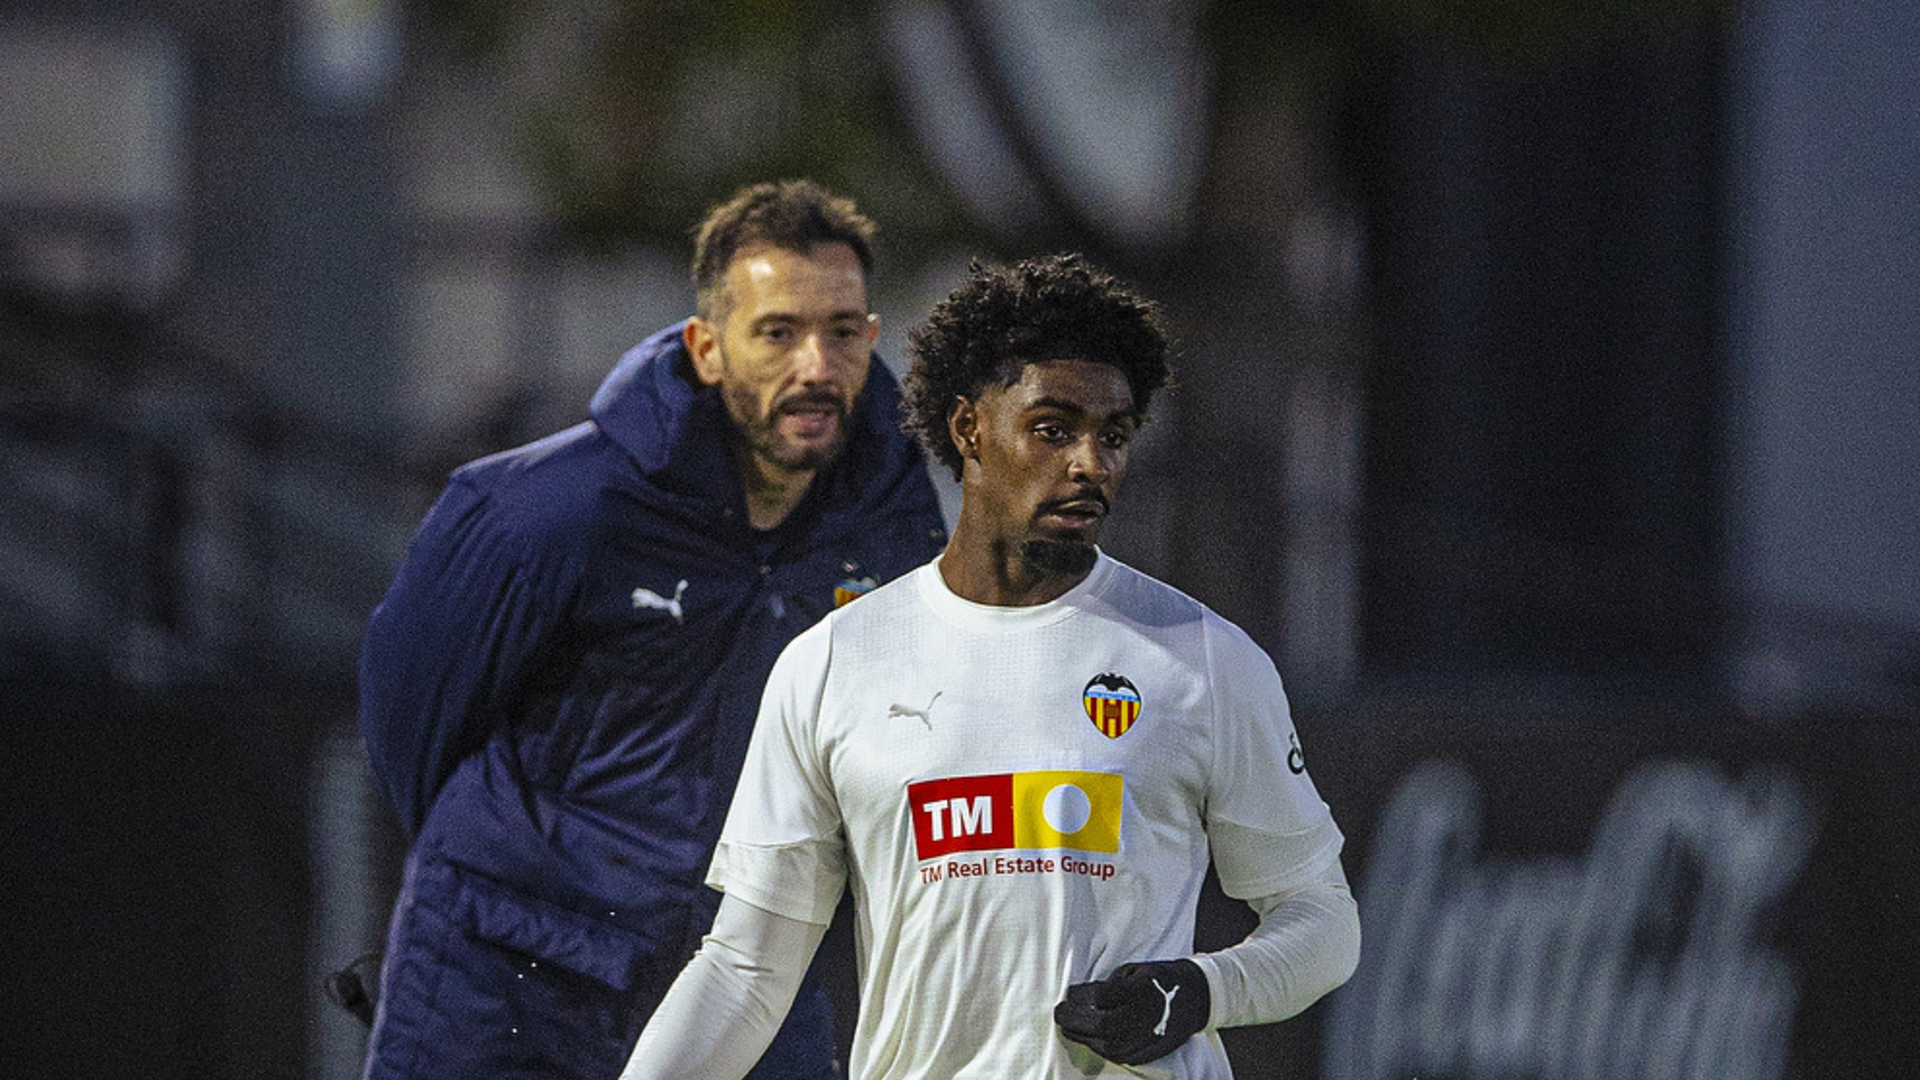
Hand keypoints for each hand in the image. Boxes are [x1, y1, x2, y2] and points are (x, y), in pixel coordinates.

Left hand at [1054, 958, 1209, 1063]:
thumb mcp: (1136, 970)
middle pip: (1098, 1025)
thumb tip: (1081, 996)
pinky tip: (1088, 1035)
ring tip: (1069, 1025)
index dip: (1079, 996)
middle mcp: (1143, 1019)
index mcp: (1141, 992)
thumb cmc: (1161, 979)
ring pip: (1102, 1044)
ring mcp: (1145, 1040)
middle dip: (1072, 1019)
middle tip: (1060, 1012)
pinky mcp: (1144, 1054)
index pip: (1099, 998)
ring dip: (1081, 1035)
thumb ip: (1110, 984)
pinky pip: (1112, 1054)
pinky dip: (1096, 1045)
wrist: (1195, 999)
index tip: (1068, 993)